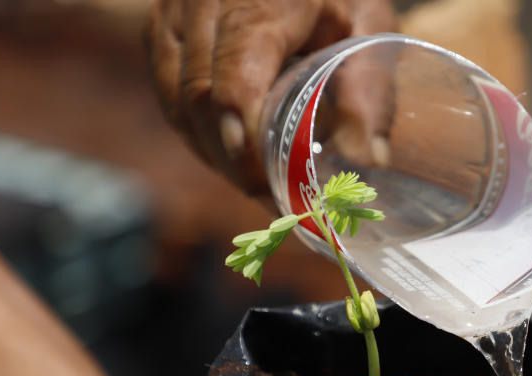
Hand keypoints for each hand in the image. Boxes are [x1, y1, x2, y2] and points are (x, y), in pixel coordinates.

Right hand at [146, 0, 395, 193]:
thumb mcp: (368, 25)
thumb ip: (368, 89)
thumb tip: (369, 159)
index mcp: (257, 0)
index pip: (233, 82)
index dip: (245, 144)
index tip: (266, 185)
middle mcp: (204, 1)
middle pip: (199, 99)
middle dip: (233, 161)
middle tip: (272, 200)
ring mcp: (174, 12)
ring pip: (178, 101)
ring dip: (213, 152)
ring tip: (256, 184)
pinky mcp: (162, 25)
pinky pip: (168, 92)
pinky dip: (197, 132)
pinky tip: (230, 154)